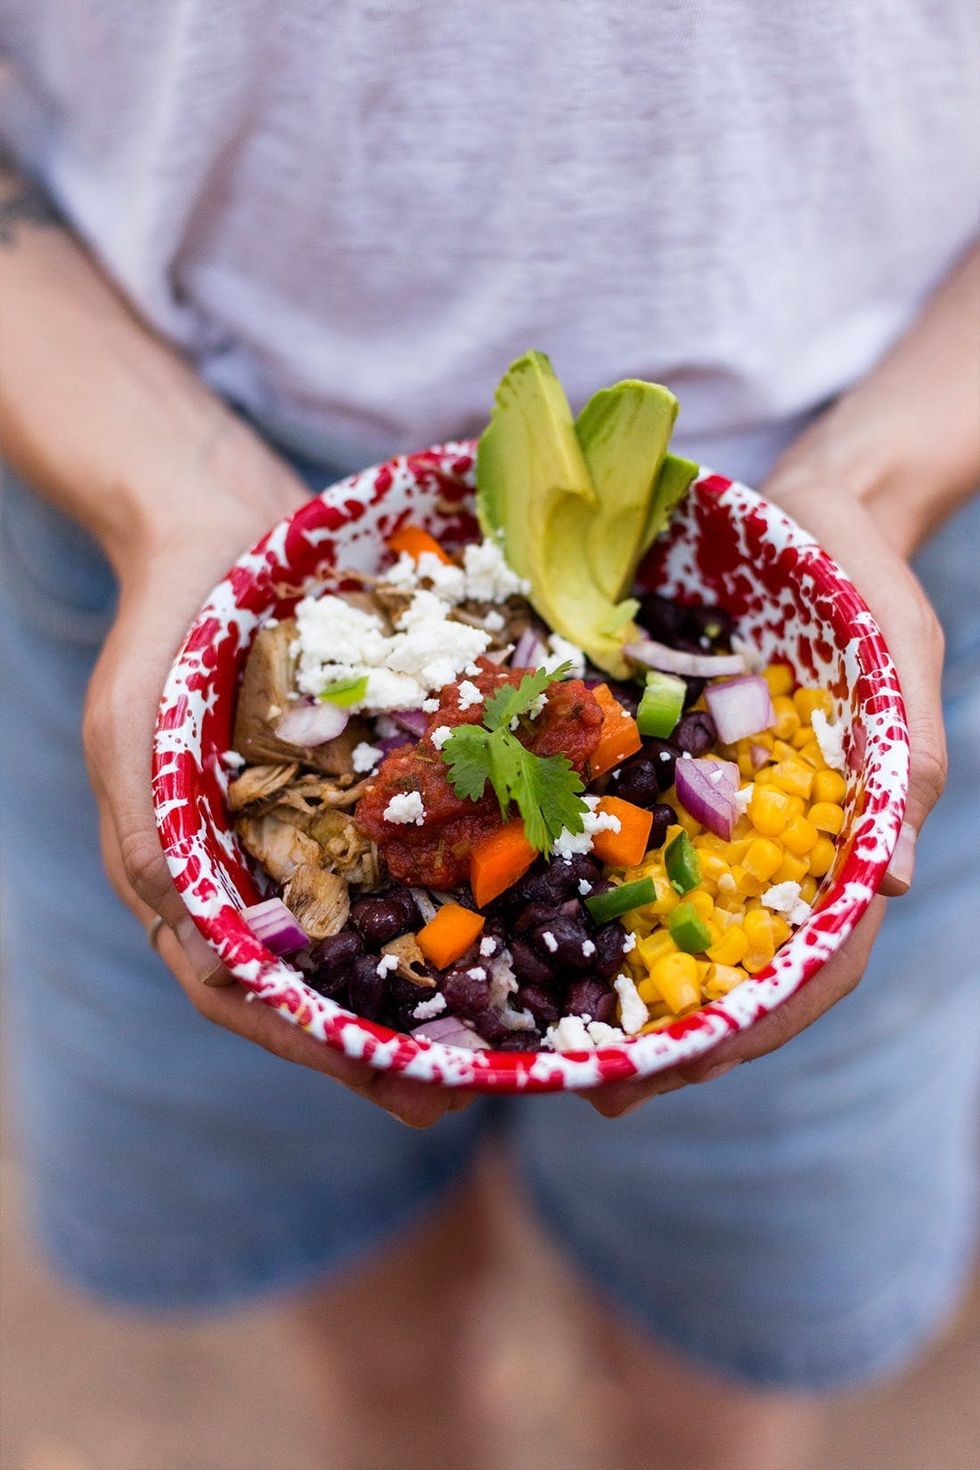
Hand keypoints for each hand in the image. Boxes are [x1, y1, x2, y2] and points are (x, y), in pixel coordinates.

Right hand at [83, 420, 468, 1128]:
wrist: (219, 529)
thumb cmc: (166, 627)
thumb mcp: (134, 720)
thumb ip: (149, 820)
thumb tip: (179, 921)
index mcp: (189, 876)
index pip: (242, 991)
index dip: (310, 1045)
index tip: (389, 1085)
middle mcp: (255, 869)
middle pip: (319, 982)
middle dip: (387, 1039)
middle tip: (469, 1086)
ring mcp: (311, 830)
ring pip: (372, 929)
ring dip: (432, 982)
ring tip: (507, 1025)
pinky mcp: (360, 787)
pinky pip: (409, 850)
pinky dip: (452, 890)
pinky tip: (516, 909)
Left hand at [586, 475, 945, 1118]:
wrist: (804, 508)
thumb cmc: (859, 574)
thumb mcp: (901, 641)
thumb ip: (905, 749)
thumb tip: (891, 879)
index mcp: (844, 828)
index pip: (818, 955)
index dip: (761, 1022)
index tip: (689, 1067)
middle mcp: (774, 837)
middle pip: (737, 963)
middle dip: (676, 1033)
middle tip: (597, 1087)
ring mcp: (717, 810)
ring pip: (678, 921)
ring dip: (623, 987)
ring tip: (554, 1043)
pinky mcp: (666, 771)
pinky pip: (630, 843)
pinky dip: (592, 896)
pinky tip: (532, 924)